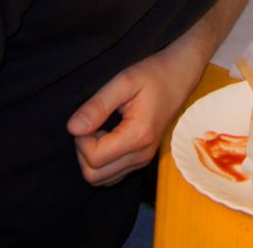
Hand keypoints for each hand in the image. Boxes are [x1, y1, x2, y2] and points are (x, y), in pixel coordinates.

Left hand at [67, 45, 205, 186]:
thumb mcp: (123, 81)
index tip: (89, 116)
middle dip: (83, 150)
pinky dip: (101, 161)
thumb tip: (72, 128)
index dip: (81, 139)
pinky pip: (111, 175)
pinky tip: (107, 137)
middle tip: (92, 124)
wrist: (180, 76)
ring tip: (100, 129)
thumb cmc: (154, 74)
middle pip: (94, 175)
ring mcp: (144, 160)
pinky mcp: (142, 160)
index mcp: (138, 136)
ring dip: (91, 156)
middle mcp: (142, 155)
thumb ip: (97, 106)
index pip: (94, 157)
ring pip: (101, 179)